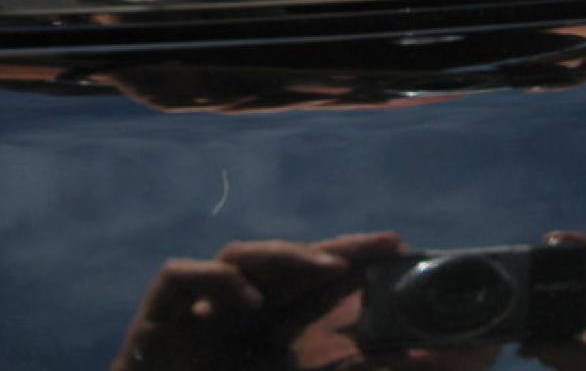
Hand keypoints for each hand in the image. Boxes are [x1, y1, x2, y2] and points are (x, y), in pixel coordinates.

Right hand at [111, 232, 402, 370]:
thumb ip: (336, 367)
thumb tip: (405, 362)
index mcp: (268, 322)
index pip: (315, 281)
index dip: (354, 259)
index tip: (396, 246)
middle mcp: (238, 303)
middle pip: (288, 260)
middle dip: (334, 249)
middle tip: (378, 246)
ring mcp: (199, 303)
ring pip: (243, 254)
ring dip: (287, 257)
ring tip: (329, 270)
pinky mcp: (160, 309)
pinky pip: (186, 274)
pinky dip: (219, 282)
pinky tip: (249, 302)